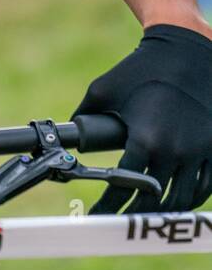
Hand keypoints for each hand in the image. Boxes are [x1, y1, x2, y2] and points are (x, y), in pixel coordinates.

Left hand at [72, 23, 211, 212]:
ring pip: (183, 199)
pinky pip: (205, 185)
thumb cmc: (141, 67)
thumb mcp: (104, 88)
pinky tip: (179, 198)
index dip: (109, 205)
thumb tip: (71, 133)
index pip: (123, 186)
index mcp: (145, 139)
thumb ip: (86, 114)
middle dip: (136, 214)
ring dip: (165, 211)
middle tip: (124, 220)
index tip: (98, 215)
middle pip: (154, 201)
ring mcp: (199, 151)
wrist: (187, 49)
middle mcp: (173, 150)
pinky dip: (192, 197)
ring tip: (150, 215)